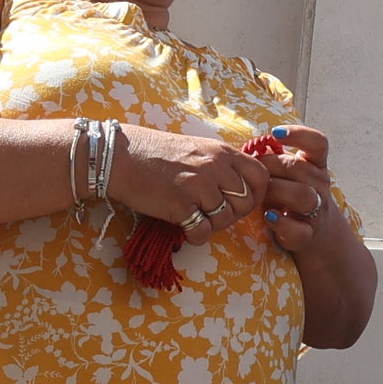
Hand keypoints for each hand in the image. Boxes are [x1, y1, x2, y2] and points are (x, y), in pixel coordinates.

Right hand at [108, 121, 273, 244]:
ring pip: (226, 219)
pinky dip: (196, 235)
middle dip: (233, 214)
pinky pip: (203, 232)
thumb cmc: (158, 153)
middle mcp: (216, 167)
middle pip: (246, 202)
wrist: (121, 157)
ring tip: (196, 217)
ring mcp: (199, 187)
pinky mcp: (181, 206)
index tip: (242, 201)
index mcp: (223, 152)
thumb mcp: (199, 148)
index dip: (257, 194)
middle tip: (213, 213)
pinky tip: (184, 226)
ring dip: (214, 225)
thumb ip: (222, 163)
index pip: (261, 176)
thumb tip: (245, 186)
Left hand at [258, 123, 339, 252]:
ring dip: (278, 191)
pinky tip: (269, 216)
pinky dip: (281, 223)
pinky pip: (297, 229)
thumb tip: (246, 150)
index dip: (299, 134)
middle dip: (271, 166)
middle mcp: (320, 185)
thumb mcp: (286, 174)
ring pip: (303, 195)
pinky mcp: (308, 234)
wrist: (313, 231)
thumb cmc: (290, 195)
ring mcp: (317, 210)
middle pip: (299, 168)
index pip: (318, 143)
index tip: (275, 133)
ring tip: (260, 193)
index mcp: (316, 165)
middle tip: (253, 171)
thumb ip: (272, 160)